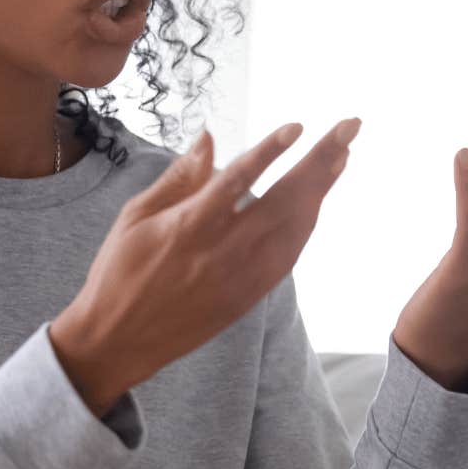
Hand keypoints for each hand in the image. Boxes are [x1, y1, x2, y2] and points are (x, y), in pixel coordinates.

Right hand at [50, 117, 359, 416]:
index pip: (238, 180)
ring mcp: (241, 278)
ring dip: (322, 189)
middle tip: (349, 127)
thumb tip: (209, 136)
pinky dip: (307, 223)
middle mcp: (222, 252)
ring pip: (296, 227)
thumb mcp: (135, 217)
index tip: (299, 126)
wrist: (118, 342)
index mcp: (189, 227)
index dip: (270, 151)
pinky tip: (318, 200)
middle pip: (285, 199)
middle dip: (321, 160)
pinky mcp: (249, 297)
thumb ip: (180, 177)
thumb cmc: (119, 271)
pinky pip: (289, 254)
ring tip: (341, 154)